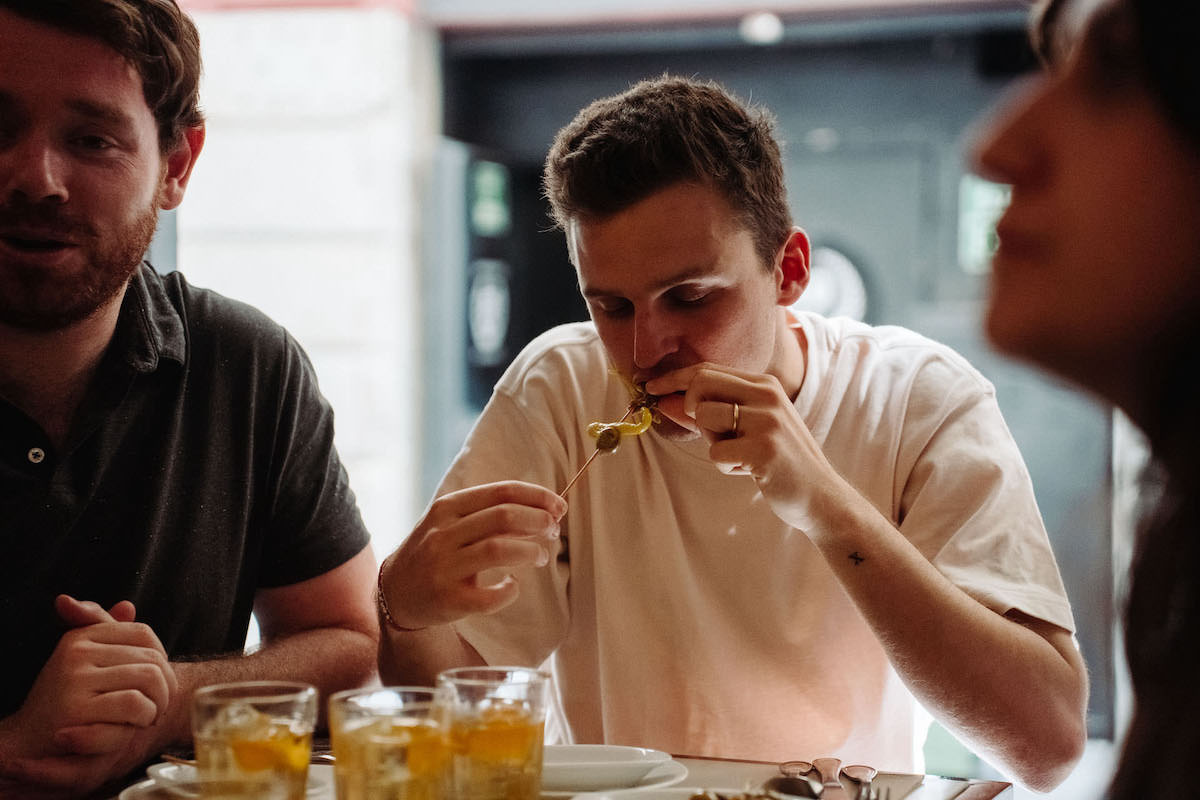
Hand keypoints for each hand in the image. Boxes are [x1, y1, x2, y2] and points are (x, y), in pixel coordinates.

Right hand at [0, 595, 177, 792]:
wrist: (30, 742)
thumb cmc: (68, 704)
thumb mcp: (87, 665)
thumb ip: (108, 636)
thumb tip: (128, 606)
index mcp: (81, 637)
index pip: (143, 633)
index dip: (161, 659)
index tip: (156, 682)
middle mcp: (77, 652)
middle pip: (151, 658)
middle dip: (165, 687)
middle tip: (157, 707)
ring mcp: (74, 678)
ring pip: (149, 678)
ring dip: (158, 704)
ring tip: (147, 717)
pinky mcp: (76, 708)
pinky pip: (134, 703)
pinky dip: (144, 717)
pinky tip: (134, 727)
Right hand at [380, 481, 565, 629]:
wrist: (395, 593)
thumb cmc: (436, 551)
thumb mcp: (452, 523)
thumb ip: (489, 513)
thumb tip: (543, 509)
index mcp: (447, 508)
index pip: (501, 492)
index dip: (537, 497)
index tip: (559, 506)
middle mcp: (442, 534)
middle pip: (503, 517)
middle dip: (538, 521)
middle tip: (553, 530)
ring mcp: (443, 567)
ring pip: (499, 550)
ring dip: (531, 551)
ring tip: (541, 556)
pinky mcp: (448, 600)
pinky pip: (490, 596)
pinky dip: (511, 590)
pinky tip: (512, 586)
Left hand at [646, 363, 847, 530]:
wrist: (819, 495)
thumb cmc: (778, 460)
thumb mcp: (747, 428)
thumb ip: (710, 413)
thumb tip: (665, 401)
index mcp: (764, 385)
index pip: (708, 369)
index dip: (674, 377)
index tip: (650, 387)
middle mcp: (767, 395)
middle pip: (701, 383)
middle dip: (687, 406)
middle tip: (704, 429)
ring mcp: (767, 420)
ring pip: (705, 417)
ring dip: (713, 443)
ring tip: (738, 454)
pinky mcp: (764, 449)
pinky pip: (716, 453)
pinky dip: (725, 466)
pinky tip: (748, 471)